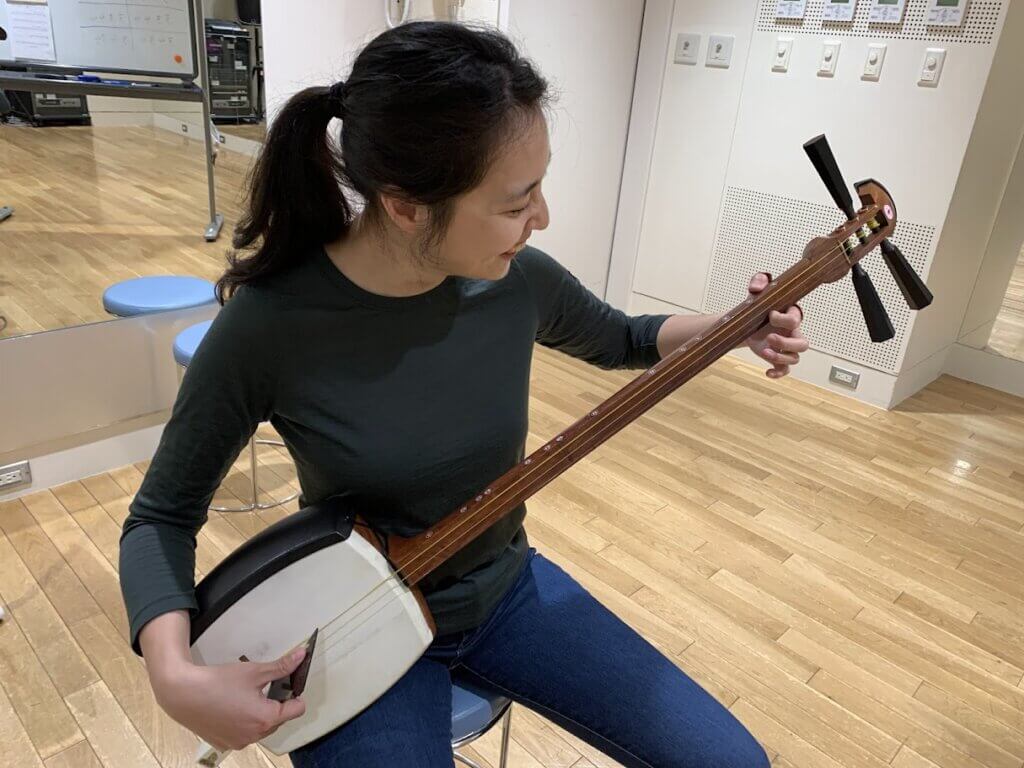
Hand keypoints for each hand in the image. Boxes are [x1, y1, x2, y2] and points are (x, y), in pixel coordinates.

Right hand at [150, 647, 307, 751]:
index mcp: (265, 719)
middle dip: (276, 703)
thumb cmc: (217, 683)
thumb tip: (300, 657)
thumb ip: (281, 666)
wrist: (183, 694)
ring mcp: (238, 742)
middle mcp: (254, 736)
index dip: (296, 694)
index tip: (290, 685)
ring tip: (246, 696)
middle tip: (264, 687)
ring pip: (262, 728)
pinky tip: (233, 707)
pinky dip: (244, 722)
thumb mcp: (254, 671)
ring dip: (260, 713)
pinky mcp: (225, 743)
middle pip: (279, 719)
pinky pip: (244, 734)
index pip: (297, 710)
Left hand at [743, 272, 808, 378]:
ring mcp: (785, 347)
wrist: (746, 322)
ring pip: (795, 358)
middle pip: (803, 343)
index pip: (796, 318)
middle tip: (769, 338)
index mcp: (790, 316)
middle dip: (787, 343)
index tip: (770, 314)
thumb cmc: (757, 307)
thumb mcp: (757, 292)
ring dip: (781, 357)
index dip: (785, 318)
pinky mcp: (776, 357)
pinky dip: (778, 373)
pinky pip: (785, 369)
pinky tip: (768, 372)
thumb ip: (759, 281)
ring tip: (764, 352)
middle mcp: (791, 332)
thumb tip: (759, 286)